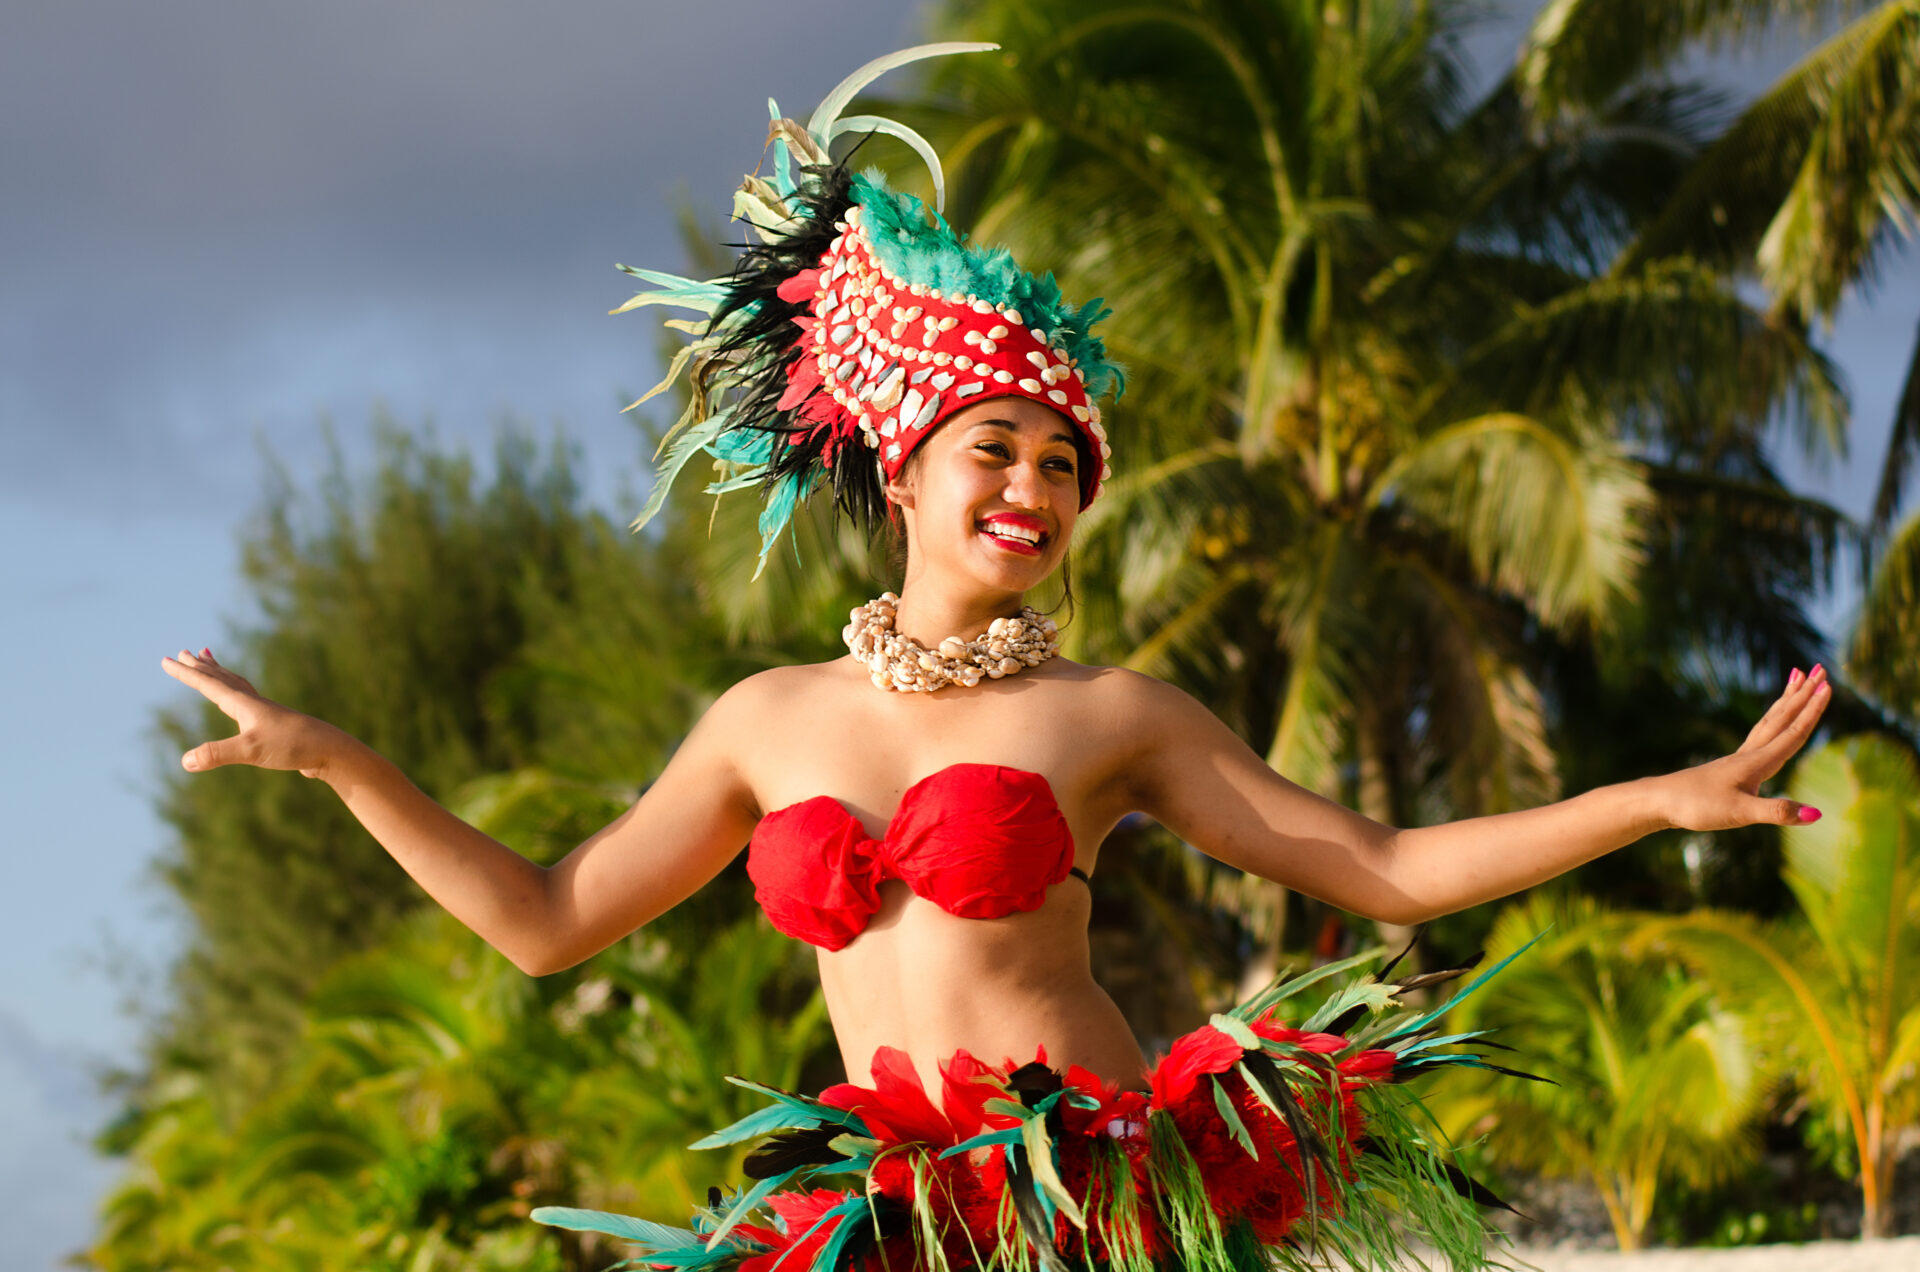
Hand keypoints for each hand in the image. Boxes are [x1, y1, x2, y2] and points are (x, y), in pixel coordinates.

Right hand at [160, 647, 349, 778]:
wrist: (331, 750)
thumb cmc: (293, 746)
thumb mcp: (250, 751)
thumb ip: (217, 754)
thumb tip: (184, 762)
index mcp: (244, 704)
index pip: (208, 684)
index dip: (186, 673)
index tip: (167, 659)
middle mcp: (254, 704)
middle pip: (223, 678)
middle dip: (202, 667)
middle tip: (185, 652)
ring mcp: (266, 713)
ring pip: (238, 686)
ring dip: (220, 674)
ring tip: (210, 663)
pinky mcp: (275, 726)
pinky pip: (249, 702)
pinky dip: (238, 694)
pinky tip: (242, 706)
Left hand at [1657, 664, 1831, 832]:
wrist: (1659, 801)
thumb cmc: (1696, 807)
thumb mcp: (1740, 813)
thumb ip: (1777, 812)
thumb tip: (1816, 814)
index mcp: (1756, 763)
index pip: (1792, 733)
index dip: (1812, 710)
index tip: (1827, 684)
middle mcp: (1749, 755)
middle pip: (1782, 719)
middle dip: (1803, 695)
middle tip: (1820, 668)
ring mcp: (1738, 759)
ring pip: (1769, 723)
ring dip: (1787, 701)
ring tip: (1797, 679)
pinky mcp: (1730, 767)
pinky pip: (1759, 735)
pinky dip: (1772, 721)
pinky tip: (1773, 726)